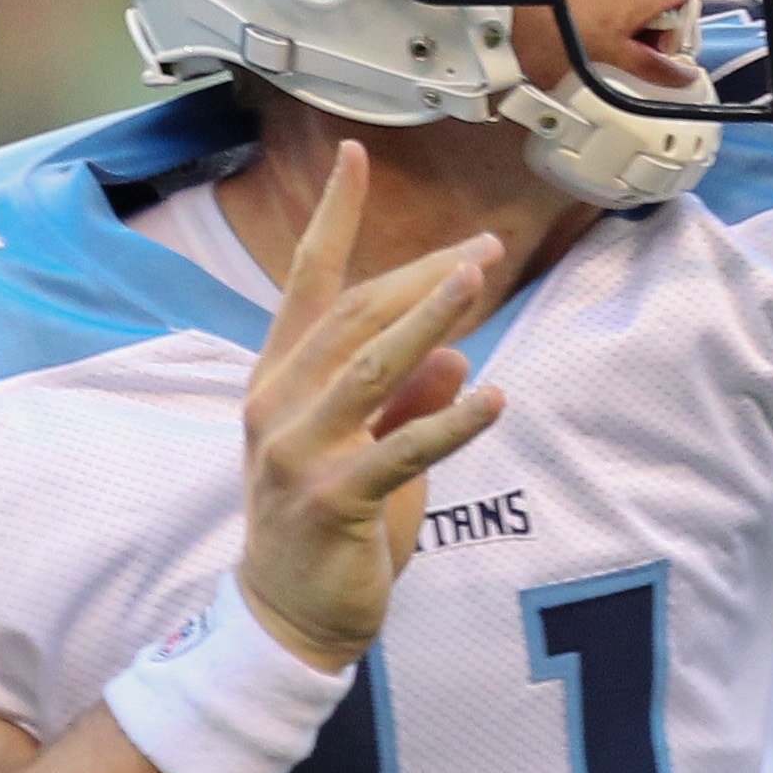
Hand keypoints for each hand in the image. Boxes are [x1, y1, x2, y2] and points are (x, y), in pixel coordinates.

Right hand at [239, 144, 507, 669]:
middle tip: (482, 247)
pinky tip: (494, 399)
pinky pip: (401, 450)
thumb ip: (406, 400)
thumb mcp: (371, 450)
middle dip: (421, 276)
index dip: (333, 218)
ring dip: (430, 319)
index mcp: (280, 379)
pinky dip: (450, 423)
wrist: (289, 617)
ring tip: (479, 280)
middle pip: (355, 316)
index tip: (355, 156)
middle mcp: (277, 403)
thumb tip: (456, 353)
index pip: (308, 284)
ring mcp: (298, 451)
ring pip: (371, 366)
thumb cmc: (333, 528)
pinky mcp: (331, 499)